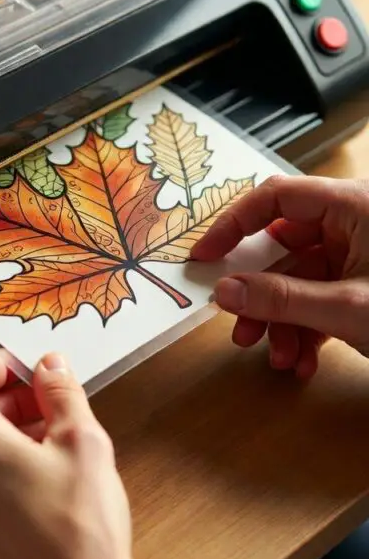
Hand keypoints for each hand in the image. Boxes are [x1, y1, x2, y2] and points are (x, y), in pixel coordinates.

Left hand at [0, 350, 194, 558]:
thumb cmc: (81, 528)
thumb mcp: (83, 441)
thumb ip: (61, 391)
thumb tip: (50, 365)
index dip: (0, 364)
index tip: (32, 373)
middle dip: (7, 405)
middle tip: (52, 413)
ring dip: (0, 444)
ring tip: (49, 458)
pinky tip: (35, 500)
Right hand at [191, 175, 368, 378]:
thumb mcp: (348, 308)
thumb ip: (281, 298)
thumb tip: (227, 290)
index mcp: (354, 206)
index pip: (277, 198)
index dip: (234, 223)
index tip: (205, 255)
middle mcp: (355, 223)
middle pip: (284, 249)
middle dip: (261, 295)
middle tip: (240, 327)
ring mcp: (361, 256)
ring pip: (301, 282)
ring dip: (282, 322)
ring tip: (276, 357)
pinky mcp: (366, 285)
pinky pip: (321, 300)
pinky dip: (307, 330)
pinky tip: (302, 360)